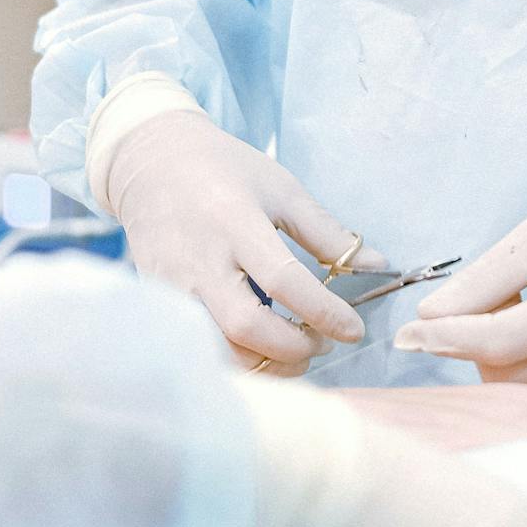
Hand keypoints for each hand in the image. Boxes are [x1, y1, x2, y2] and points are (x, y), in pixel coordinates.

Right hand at [106, 109, 385, 374]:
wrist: (150, 163)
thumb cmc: (224, 171)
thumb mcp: (280, 189)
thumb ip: (325, 231)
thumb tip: (376, 264)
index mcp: (235, 222)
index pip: (283, 280)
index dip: (323, 312)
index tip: (353, 329)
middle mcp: (199, 259)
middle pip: (246, 326)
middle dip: (292, 348)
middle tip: (322, 343)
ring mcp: (171, 285)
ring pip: (217, 348)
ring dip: (265, 363)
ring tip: (295, 350)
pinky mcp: (157, 301)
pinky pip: (198, 346)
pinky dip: (235, 358)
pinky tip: (260, 350)